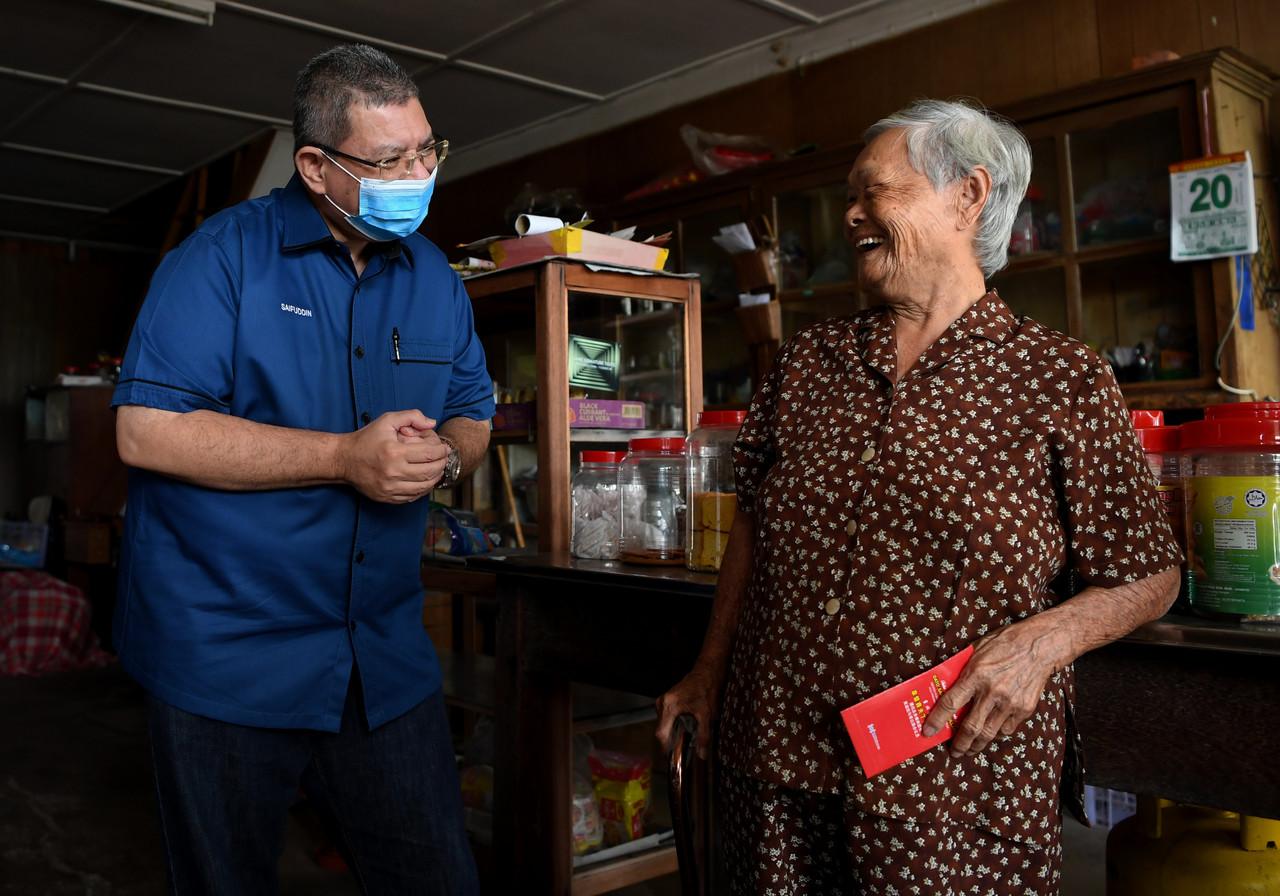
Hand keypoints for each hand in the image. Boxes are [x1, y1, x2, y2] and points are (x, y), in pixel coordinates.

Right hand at [340, 410, 448, 502]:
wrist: (344, 459)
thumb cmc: (366, 439)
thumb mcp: (387, 420)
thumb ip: (411, 416)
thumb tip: (432, 423)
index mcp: (394, 452)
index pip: (429, 454)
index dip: (442, 451)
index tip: (444, 448)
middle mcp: (393, 472)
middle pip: (430, 472)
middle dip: (442, 464)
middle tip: (443, 458)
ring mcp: (390, 487)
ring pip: (424, 487)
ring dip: (435, 478)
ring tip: (437, 469)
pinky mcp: (387, 497)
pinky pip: (413, 497)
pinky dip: (423, 489)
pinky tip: (425, 480)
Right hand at [655, 663, 724, 759]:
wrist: (706, 673)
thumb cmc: (706, 690)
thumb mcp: (706, 714)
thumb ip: (703, 735)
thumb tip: (702, 754)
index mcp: (669, 706)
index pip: (661, 733)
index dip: (666, 748)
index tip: (674, 758)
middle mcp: (662, 703)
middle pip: (661, 730)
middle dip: (670, 742)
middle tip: (682, 752)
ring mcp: (662, 701)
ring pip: (663, 725)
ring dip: (671, 734)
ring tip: (684, 740)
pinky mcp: (665, 701)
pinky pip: (665, 719)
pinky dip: (672, 726)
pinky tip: (683, 728)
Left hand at [921, 619, 1063, 757]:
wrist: (1040, 646)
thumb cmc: (1005, 643)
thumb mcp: (977, 650)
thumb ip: (963, 670)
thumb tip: (947, 685)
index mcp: (976, 675)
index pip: (950, 703)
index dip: (937, 720)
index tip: (928, 732)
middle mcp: (992, 692)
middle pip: (971, 727)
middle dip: (960, 744)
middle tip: (955, 752)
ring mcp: (1010, 703)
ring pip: (989, 734)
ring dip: (977, 745)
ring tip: (970, 749)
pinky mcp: (1024, 709)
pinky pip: (1007, 729)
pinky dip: (997, 733)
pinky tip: (992, 733)